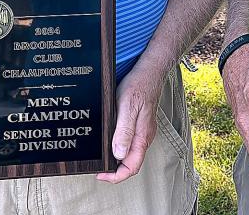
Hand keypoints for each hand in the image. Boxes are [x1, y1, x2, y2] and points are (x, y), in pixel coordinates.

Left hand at [95, 65, 163, 183]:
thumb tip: (119, 154)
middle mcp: (144, 137)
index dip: (116, 176)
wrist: (149, 72)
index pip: (132, 167)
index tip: (101, 174)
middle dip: (115, 170)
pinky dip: (119, 147)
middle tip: (98, 168)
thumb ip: (124, 131)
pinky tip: (110, 141)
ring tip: (102, 157)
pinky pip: (130, 142)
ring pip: (131, 154)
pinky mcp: (140, 124)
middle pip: (131, 163)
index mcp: (142, 137)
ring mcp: (143, 131)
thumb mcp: (128, 107)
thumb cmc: (139, 86)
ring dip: (117, 160)